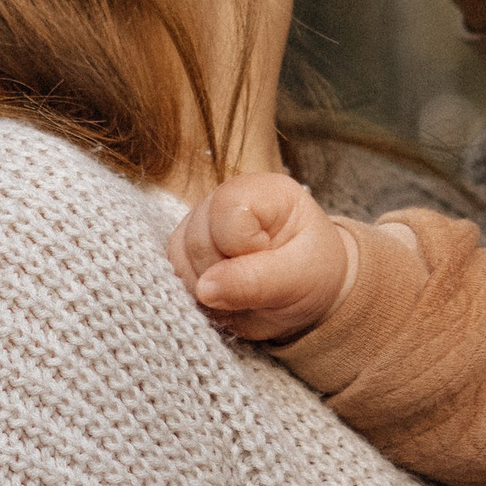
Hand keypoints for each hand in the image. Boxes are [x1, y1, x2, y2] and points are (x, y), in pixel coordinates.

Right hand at [171, 170, 356, 343]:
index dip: (243, 247)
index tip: (273, 262)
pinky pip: (173, 271)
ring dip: (208, 287)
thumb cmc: (312, 276)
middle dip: (225, 274)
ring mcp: (201, 220)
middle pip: (197, 238)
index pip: (228, 209)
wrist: (308, 291)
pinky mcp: (186, 245)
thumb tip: (204, 289)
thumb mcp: (299, 280)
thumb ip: (255, 282)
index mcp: (264, 191)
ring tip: (244, 291)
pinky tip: (225, 294)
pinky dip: (196, 293)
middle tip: (259, 285)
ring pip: (178, 256)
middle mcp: (225, 197)